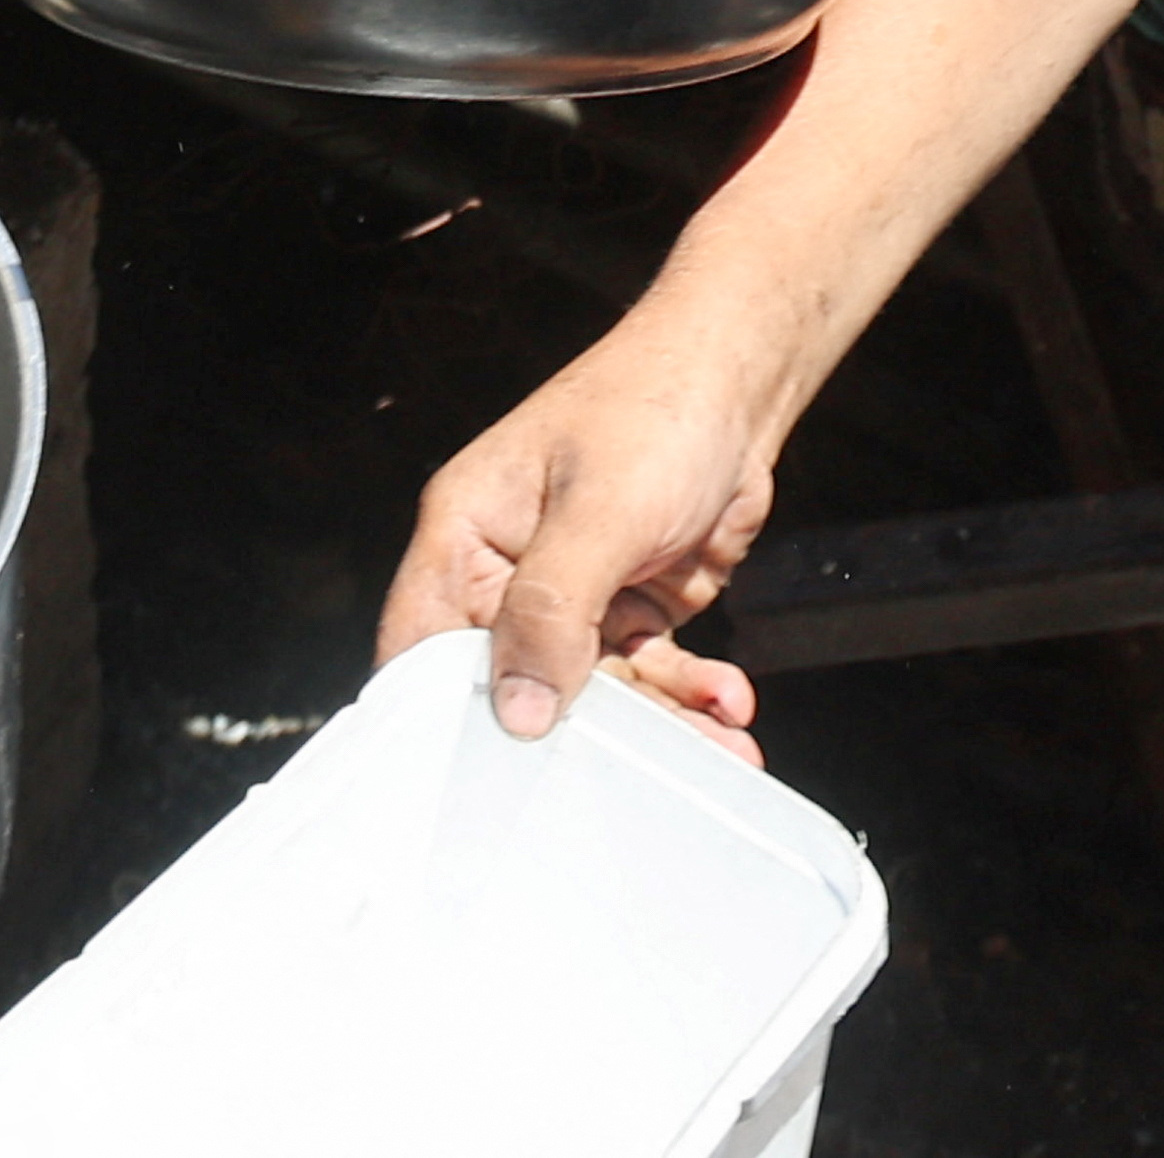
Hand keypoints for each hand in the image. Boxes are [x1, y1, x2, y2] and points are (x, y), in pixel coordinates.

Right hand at [381, 304, 792, 738]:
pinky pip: (648, 672)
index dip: (451, 720)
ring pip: (596, 690)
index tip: (500, 780)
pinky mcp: (627, 604)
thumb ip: (551, 609)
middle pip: (521, 687)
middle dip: (591, 735)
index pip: (425, 652)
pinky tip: (731, 701)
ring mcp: (570, 593)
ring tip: (722, 737)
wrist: (738, 384)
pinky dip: (691, 694)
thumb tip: (518, 711)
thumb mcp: (600, 511)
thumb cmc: (652, 411)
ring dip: (661, 719)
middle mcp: (505, 572)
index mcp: (464, 538)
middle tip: (649, 769)